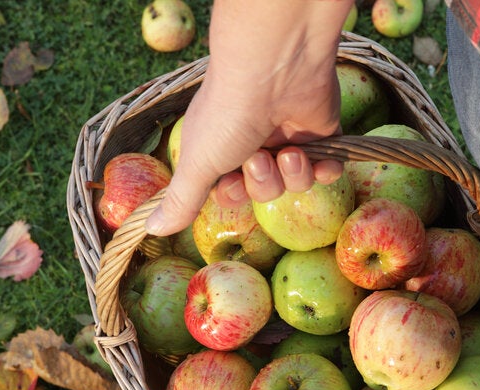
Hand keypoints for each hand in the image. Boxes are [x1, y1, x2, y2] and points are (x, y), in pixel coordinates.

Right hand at [144, 0, 354, 236]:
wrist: (275, 70)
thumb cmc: (228, 115)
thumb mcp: (198, 163)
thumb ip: (181, 200)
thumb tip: (152, 229)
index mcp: (222, 146)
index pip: (231, 190)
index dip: (234, 194)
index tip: (231, 182)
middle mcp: (254, 141)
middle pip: (264, 190)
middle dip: (263, 182)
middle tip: (260, 157)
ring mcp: (288, 137)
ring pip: (295, 182)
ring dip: (293, 172)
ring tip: (290, 151)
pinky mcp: (321, 133)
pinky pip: (327, 169)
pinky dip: (325, 169)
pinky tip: (319, 160)